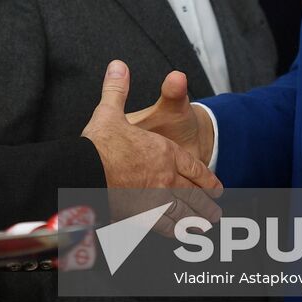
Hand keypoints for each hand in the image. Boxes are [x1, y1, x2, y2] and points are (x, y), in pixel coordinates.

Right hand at [81, 61, 220, 224]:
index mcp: (164, 152)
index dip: (207, 178)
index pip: (193, 167)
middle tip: (216, 212)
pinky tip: (183, 236)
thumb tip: (118, 65)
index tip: (217, 186)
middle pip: (193, 193)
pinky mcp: (143, 217)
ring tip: (207, 225)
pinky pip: (167, 226)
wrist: (84, 174)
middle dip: (207, 202)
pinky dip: (178, 232)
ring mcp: (157, 199)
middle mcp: (166, 177)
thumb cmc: (98, 145)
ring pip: (185, 211)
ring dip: (198, 218)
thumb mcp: (110, 112)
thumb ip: (117, 89)